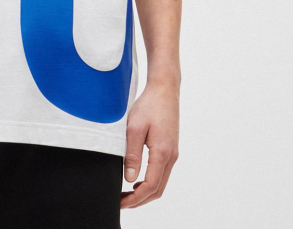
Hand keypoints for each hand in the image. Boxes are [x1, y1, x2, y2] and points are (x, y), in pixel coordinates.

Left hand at [120, 79, 179, 208]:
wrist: (165, 90)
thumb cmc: (149, 105)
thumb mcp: (135, 128)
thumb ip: (132, 154)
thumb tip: (129, 179)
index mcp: (162, 153)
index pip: (150, 186)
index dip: (135, 199)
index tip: (120, 203)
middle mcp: (171, 156)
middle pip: (157, 190)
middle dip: (140, 200)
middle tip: (121, 202)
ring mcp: (173, 153)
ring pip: (161, 183)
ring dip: (145, 193)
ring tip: (126, 194)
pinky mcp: (170, 149)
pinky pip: (162, 173)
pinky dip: (150, 183)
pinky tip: (137, 180)